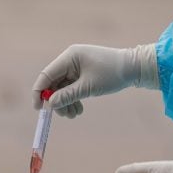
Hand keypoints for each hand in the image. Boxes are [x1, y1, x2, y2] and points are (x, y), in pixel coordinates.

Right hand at [32, 44, 158, 118]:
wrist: (134, 68)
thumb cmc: (112, 74)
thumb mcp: (88, 87)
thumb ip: (67, 95)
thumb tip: (50, 104)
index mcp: (69, 57)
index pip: (46, 75)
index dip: (39, 92)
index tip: (38, 108)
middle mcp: (70, 60)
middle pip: (54, 84)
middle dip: (58, 101)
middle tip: (65, 115)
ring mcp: (76, 67)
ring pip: (63, 88)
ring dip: (66, 103)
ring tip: (75, 114)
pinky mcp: (82, 73)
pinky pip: (71, 88)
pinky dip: (73, 99)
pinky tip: (79, 109)